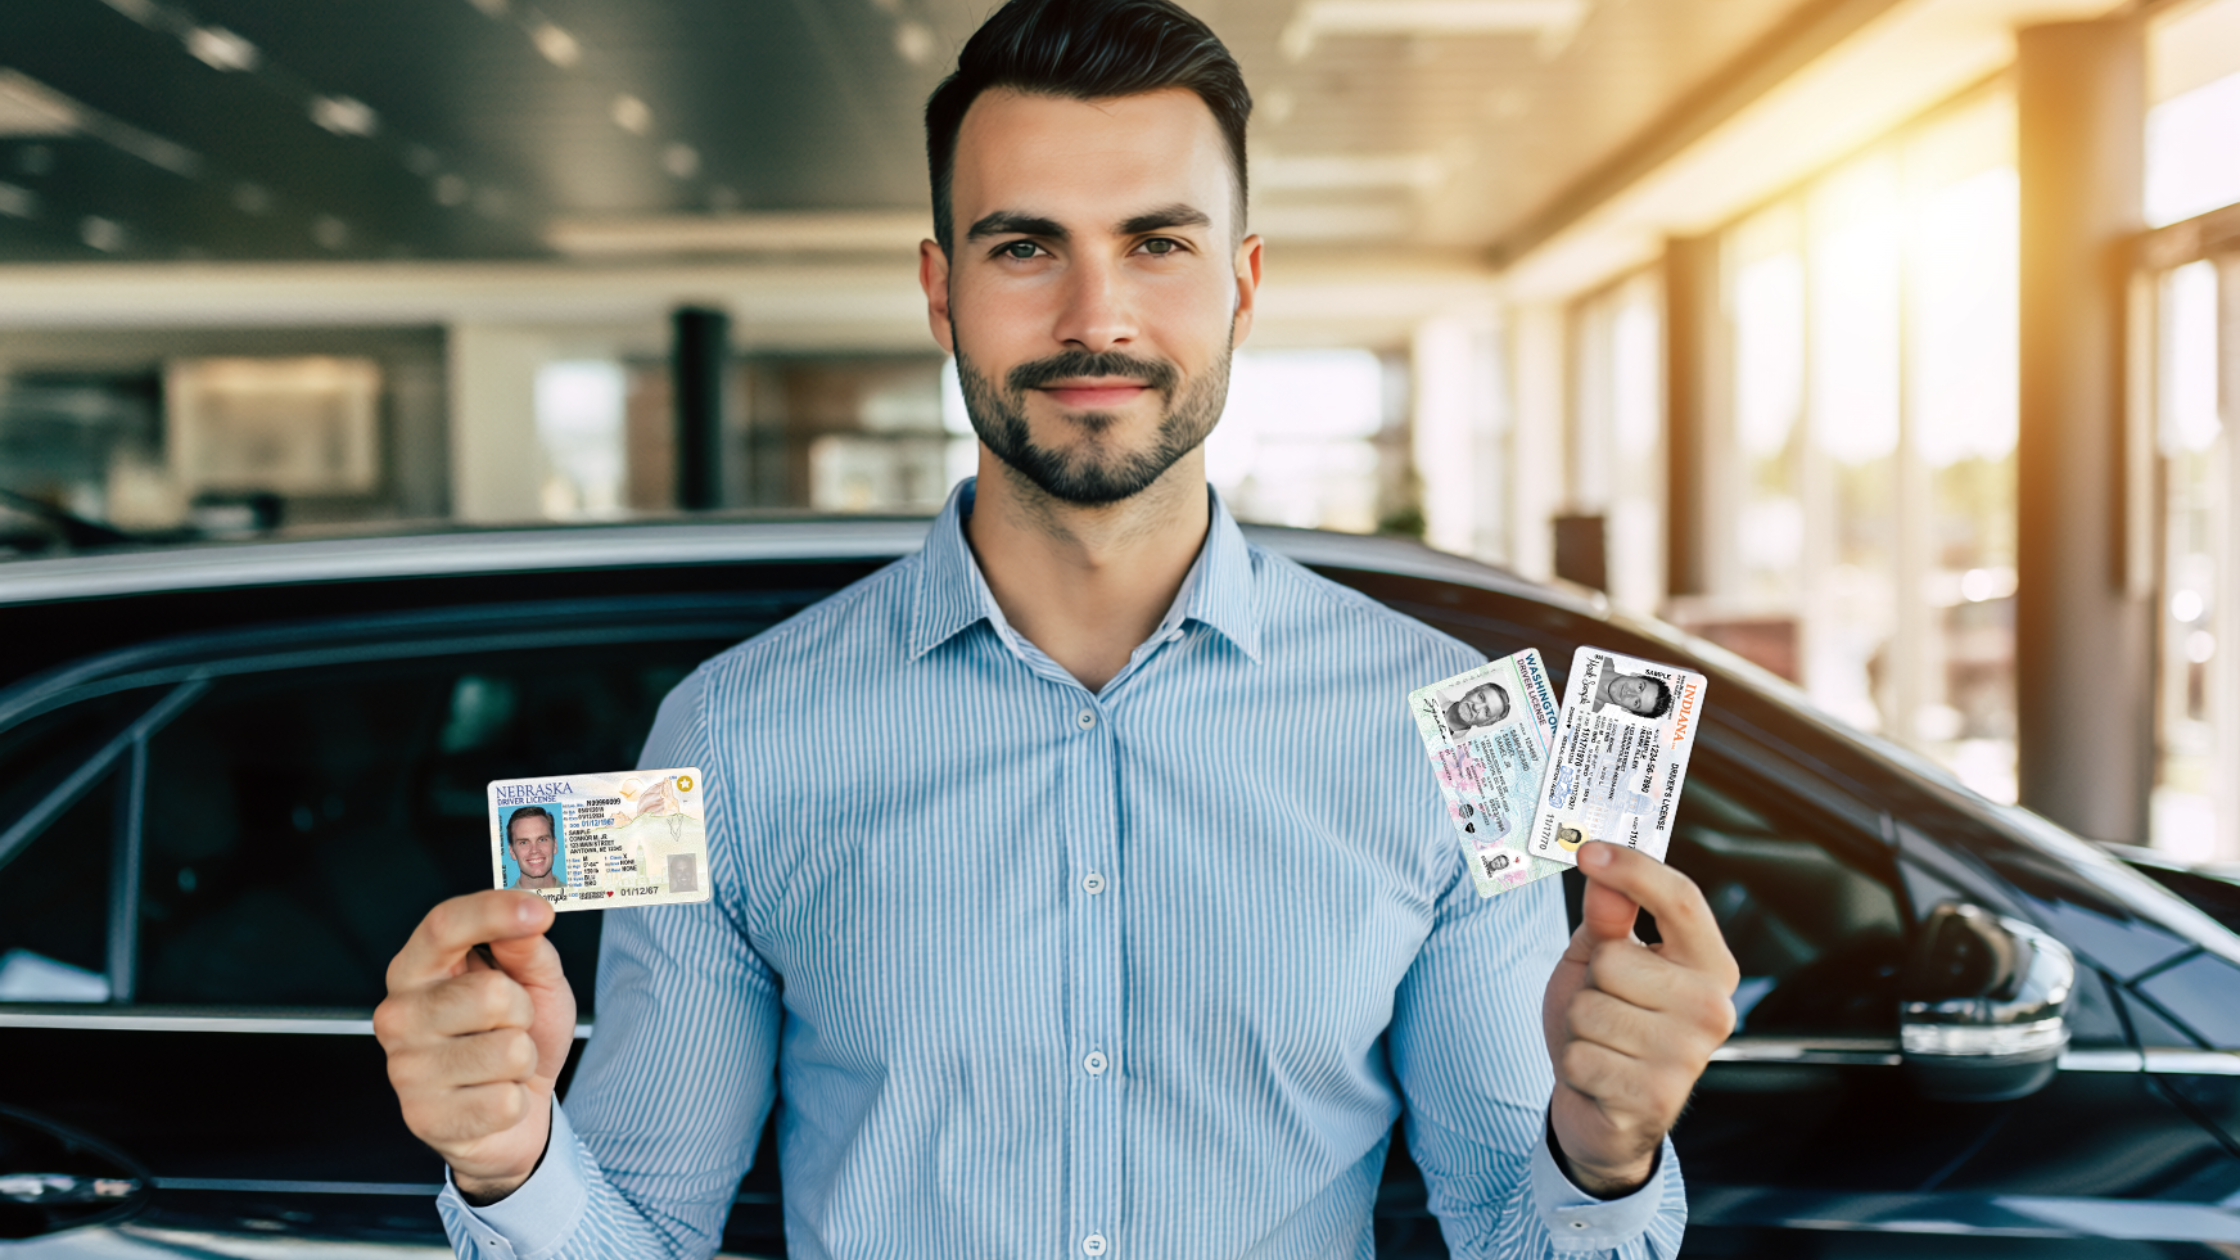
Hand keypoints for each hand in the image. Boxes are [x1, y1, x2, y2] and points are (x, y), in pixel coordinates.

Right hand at [374, 890, 575, 1202]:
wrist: (509, 1116)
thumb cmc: (515, 1035)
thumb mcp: (534, 983)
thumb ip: (528, 949)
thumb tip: (526, 918)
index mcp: (417, 969)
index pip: (444, 927)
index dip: (493, 912)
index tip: (540, 911)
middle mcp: (399, 1014)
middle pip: (492, 993)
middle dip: (523, 1011)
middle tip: (511, 1027)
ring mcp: (406, 1069)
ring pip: (510, 1050)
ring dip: (523, 1060)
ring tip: (500, 1066)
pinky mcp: (424, 1118)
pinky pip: (506, 1101)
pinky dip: (516, 1101)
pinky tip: (491, 1099)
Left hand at [1542, 842, 1737, 1195]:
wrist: (1600, 1108)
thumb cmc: (1607, 1022)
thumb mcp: (1601, 960)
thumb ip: (1607, 917)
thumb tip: (1602, 871)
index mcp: (1710, 965)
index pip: (1681, 899)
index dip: (1634, 870)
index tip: (1589, 850)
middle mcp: (1712, 1008)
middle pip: (1615, 958)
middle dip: (1591, 982)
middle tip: (1606, 1005)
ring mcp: (1688, 1056)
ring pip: (1591, 1008)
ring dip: (1579, 1026)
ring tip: (1603, 1043)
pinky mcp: (1655, 1097)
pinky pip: (1581, 1055)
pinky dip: (1575, 1065)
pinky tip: (1600, 1075)